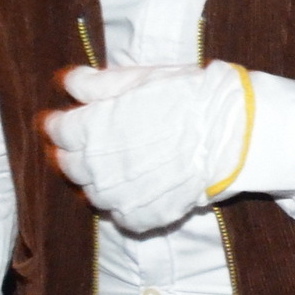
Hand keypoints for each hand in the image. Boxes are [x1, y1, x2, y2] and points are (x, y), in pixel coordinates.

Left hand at [44, 62, 255, 232]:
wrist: (237, 131)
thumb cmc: (191, 97)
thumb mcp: (143, 77)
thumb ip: (98, 84)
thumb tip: (66, 83)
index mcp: (92, 128)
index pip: (57, 131)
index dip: (65, 122)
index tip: (75, 118)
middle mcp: (99, 166)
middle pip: (69, 165)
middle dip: (80, 152)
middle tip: (104, 141)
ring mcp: (121, 196)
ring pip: (93, 193)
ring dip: (102, 180)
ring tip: (127, 165)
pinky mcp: (144, 216)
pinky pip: (121, 217)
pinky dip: (127, 206)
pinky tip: (143, 188)